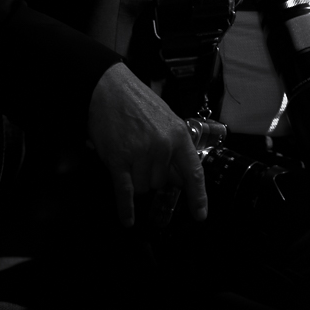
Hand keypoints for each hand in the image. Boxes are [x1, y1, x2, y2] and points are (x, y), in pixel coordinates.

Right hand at [87, 62, 207, 227]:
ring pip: (143, 188)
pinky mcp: (118, 159)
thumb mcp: (166, 119)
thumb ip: (174, 147)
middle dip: (151, 176)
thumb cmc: (137, 103)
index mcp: (178, 135)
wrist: (108, 89)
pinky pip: (125, 192)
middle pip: (161, 184)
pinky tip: (128, 220)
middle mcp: (162, 146)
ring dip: (135, 179)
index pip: (193, 172)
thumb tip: (178, 178)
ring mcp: (140, 154)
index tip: (200, 215)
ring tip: (128, 153)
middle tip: (141, 153)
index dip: (198, 196)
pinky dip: (126, 208)